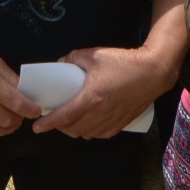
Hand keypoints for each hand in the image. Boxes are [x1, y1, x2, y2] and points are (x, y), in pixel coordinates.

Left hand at [32, 47, 172, 139]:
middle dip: (59, 127)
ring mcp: (111, 121)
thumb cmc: (124, 62)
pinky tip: (89, 123)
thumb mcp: (95, 54)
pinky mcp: (122, 123)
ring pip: (86, 134)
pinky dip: (90, 131)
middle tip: (53, 119)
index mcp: (90, 98)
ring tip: (69, 121)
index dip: (47, 123)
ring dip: (74, 130)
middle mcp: (99, 113)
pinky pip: (101, 134)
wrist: (153, 72)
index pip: (63, 116)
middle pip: (73, 129)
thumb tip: (60, 62)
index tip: (36, 127)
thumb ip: (74, 57)